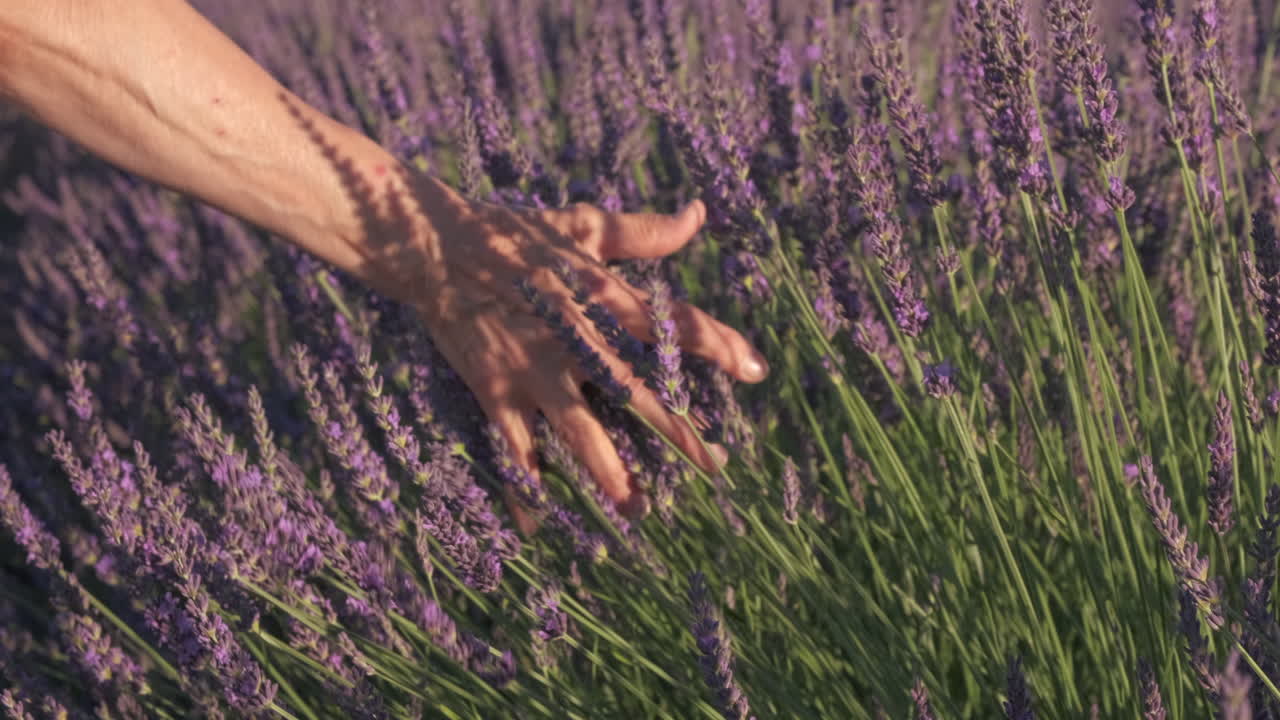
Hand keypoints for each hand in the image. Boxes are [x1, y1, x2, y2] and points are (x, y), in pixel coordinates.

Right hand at [395, 175, 768, 528]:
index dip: (717, 345)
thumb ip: (645, 231)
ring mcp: (534, 368)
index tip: (755, 371)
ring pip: (578, 428)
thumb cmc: (513, 232)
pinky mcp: (495, 390)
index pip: (673, 324)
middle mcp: (576, 338)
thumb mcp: (583, 225)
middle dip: (678, 430)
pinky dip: (525, 487)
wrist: (434, 244)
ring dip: (608, 471)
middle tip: (718, 464)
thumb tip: (699, 214)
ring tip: (637, 508)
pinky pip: (515, 447)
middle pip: (637, 390)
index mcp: (602, 296)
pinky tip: (538, 527)